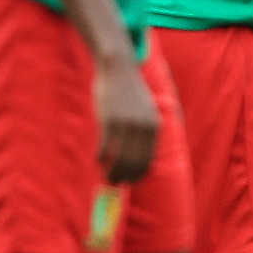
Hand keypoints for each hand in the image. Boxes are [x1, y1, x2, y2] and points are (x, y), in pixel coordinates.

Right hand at [94, 47, 157, 183]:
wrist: (119, 69)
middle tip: (114, 182)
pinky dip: (100, 158)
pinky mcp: (109, 121)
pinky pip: (104, 147)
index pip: (148, 159)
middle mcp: (143, 127)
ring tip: (105, 176)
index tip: (130, 180)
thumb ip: (145, 130)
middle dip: (124, 176)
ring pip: (119, 158)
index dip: (138, 173)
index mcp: (154, 126)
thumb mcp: (146, 110)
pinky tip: (97, 160)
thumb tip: (141, 156)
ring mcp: (126, 124)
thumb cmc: (130, 92)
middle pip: (134, 162)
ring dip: (111, 171)